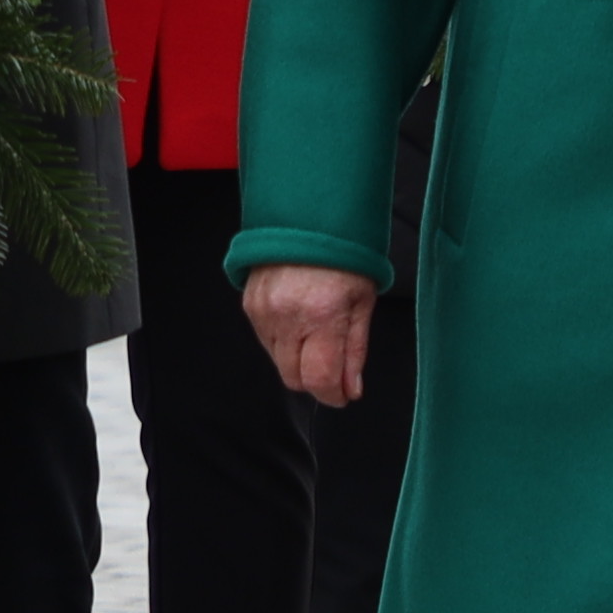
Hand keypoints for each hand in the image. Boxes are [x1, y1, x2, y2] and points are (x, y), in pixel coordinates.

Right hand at [243, 263, 378, 407]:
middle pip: (294, 378)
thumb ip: (355, 352)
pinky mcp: (249, 305)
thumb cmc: (343, 256)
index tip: (343, 394)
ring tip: (315, 328)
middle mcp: (287, 316)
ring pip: (278, 362)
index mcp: (322, 315)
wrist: (308, 217)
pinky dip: (283, 340)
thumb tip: (350, 390)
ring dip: (298, 358)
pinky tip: (298, 317)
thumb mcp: (363, 303)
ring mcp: (263, 311)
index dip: (333, 395)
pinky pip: (265, 341)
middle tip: (332, 360)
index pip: (319, 380)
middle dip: (316, 378)